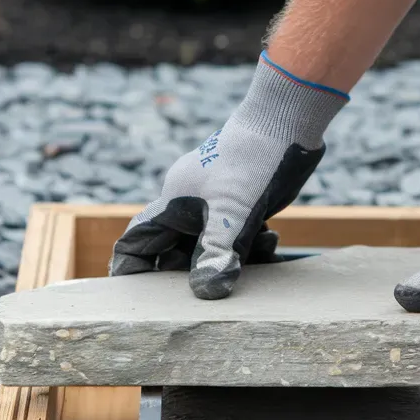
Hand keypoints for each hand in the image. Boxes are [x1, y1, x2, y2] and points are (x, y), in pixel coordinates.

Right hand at [111, 53, 346, 298]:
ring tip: (262, 254)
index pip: (137, 242)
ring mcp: (215, 203)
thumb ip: (218, 251)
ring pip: (212, 247)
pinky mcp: (241, 202)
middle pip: (176, 252)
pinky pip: (237, 237)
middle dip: (194, 274)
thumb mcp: (234, 210)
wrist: (287, 118)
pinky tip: (273, 242)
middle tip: (214, 292)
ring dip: (231, 261)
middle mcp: (189, 205)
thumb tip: (205, 292)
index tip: (137, 301)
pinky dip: (251, 248)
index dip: (132, 271)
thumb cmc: (254, 159)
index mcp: (173, 203)